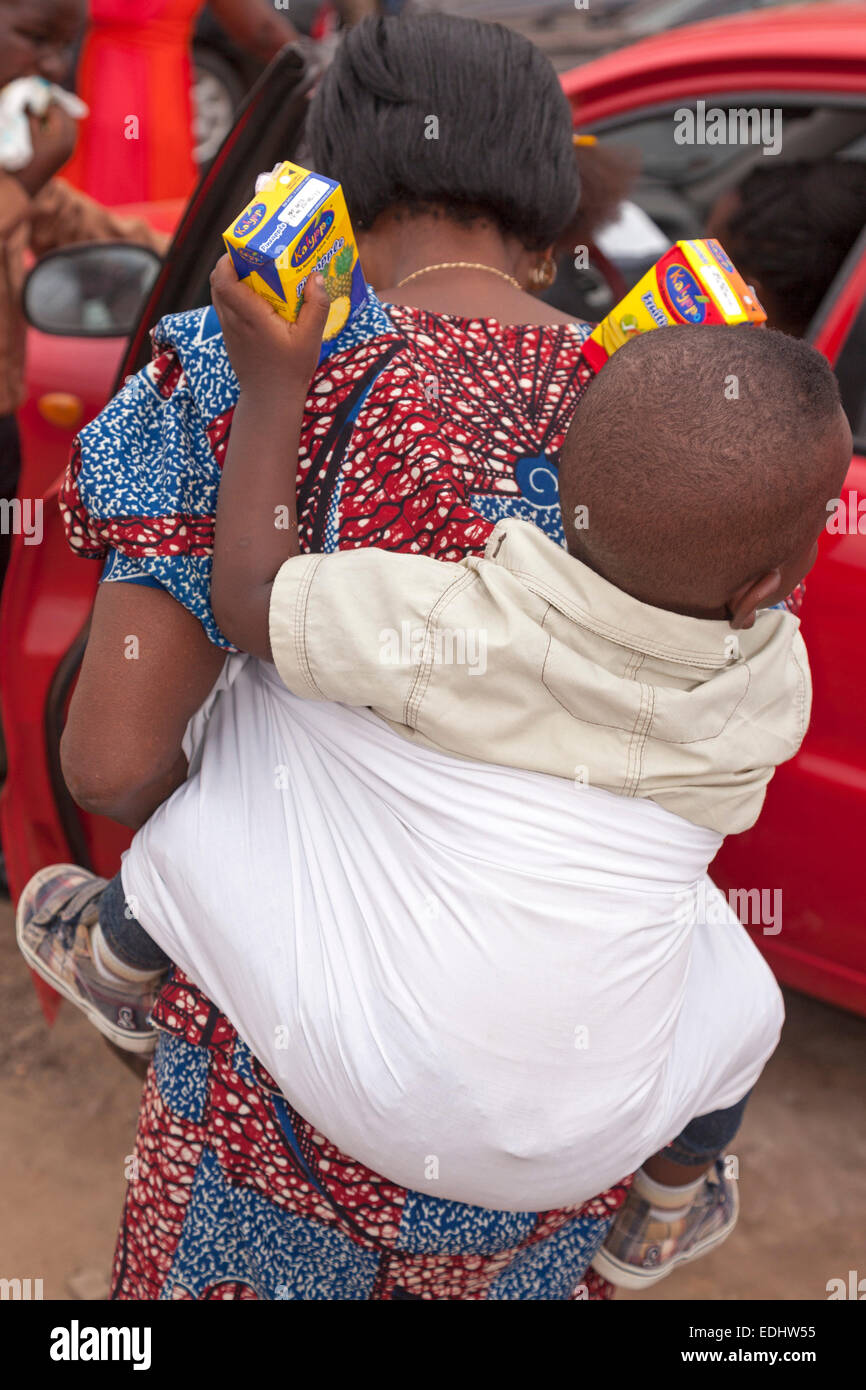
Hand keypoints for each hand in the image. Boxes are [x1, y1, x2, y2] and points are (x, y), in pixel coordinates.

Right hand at [15, 106, 77, 197]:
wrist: (29, 181)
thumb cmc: (25, 154)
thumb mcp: (27, 131)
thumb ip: (31, 114)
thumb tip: (30, 99)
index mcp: (60, 136)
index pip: (57, 110)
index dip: (48, 100)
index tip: (41, 92)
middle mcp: (69, 142)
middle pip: (67, 117)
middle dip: (57, 106)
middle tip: (46, 98)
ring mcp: (70, 149)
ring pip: (71, 126)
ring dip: (61, 116)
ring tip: (48, 109)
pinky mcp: (68, 154)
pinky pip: (70, 134)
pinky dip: (63, 126)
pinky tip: (51, 122)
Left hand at [209, 253, 329, 400]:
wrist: (270, 400)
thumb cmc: (290, 370)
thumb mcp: (310, 339)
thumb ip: (316, 306)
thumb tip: (317, 277)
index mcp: (250, 317)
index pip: (224, 281)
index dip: (227, 260)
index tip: (244, 250)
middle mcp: (233, 321)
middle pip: (217, 282)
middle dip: (231, 264)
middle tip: (254, 257)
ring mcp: (228, 330)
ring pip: (219, 294)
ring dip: (232, 280)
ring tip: (256, 275)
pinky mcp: (230, 337)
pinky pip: (225, 308)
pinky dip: (234, 296)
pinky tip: (257, 299)